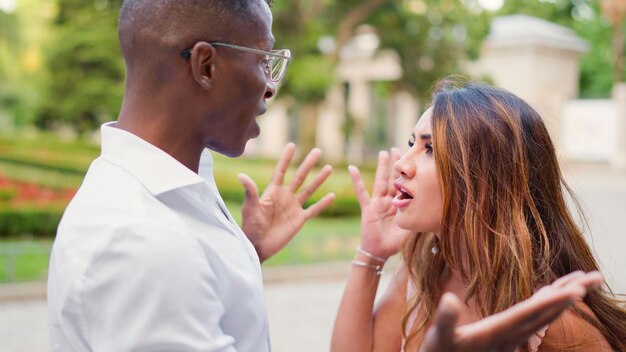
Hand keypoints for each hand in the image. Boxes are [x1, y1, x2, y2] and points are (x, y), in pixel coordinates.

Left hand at [238, 143, 335, 261]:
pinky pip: (314, 209)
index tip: (292, 145)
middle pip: (299, 176)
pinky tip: (332, 195)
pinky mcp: (299, 219)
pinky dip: (323, 203)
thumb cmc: (251, 227)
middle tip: (318, 151)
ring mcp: (293, 207)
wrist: (258, 246)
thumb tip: (241, 175)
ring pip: (309, 190)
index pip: (281, 171)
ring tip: (329, 168)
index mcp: (272, 191)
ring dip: (319, 179)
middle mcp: (285, 197)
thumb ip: (250, 192)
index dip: (286, 158)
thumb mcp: (250, 207)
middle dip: (308, 164)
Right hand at [349, 149, 410, 259]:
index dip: (408, 174)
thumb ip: (416, 217)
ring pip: (380, 181)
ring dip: (381, 167)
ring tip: (383, 153)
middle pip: (392, 178)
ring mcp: (377, 203)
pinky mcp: (367, 208)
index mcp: (399, 205)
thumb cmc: (394, 243)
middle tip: (399, 149)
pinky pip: (361, 192)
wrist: (379, 252)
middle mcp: (388, 201)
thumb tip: (431, 208)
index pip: (405, 186)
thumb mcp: (410, 228)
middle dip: (395, 165)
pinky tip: (352, 168)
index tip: (413, 160)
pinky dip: (356, 180)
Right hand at [419, 271, 603, 351]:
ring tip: (582, 282)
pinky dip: (545, 305)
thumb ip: (446, 320)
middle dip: (571, 295)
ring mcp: (510, 338)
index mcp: (497, 331)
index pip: (531, 313)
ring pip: (544, 316)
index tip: (578, 288)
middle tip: (596, 277)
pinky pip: (534, 320)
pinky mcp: (506, 337)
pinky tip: (548, 295)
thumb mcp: (439, 336)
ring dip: (563, 299)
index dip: (554, 301)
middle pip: (547, 313)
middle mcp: (510, 335)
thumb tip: (448, 300)